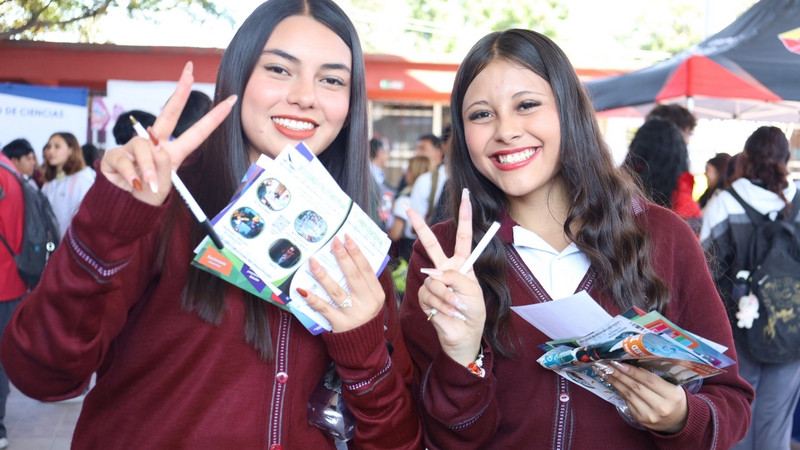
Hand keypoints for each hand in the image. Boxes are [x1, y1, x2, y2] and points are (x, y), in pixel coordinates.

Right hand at [99, 61, 236, 205]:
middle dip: (180, 91)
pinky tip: (133, 182)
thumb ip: (162, 166)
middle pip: (169, 113)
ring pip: (145, 147)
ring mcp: (135, 146)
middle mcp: (156, 144)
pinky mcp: (116, 154)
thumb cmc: (149, 194)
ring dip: (148, 168)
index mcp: (174, 152)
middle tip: (190, 70)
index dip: (215, 117)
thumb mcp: (163, 185)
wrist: (124, 205)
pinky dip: (131, 174)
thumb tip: (155, 145)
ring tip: (148, 183)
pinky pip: (126, 160)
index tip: (231, 100)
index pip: (198, 132)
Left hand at [300, 235, 384, 332]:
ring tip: (313, 261)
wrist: (364, 348)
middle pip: (353, 276)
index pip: (367, 269)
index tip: (348, 238)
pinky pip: (324, 308)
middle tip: (333, 241)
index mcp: (377, 294)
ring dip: (323, 274)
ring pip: (337, 290)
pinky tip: (302, 290)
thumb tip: (349, 257)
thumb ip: (364, 283)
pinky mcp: (340, 324)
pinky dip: (313, 299)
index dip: (357, 253)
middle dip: (342, 257)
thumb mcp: (372, 300)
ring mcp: (353, 314)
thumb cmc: (365, 317)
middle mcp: (367, 303)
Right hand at [406, 189, 485, 366]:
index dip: (465, 216)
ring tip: (458, 309)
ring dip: (449, 297)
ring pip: (434, 280)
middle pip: (431, 243)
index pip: (463, 237)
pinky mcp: (424, 296)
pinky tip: (447, 313)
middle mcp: (446, 269)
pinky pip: (429, 294)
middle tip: (407, 207)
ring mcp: (433, 282)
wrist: (464, 337)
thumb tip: (434, 275)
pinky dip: (441, 306)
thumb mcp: (474, 293)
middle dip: (419, 225)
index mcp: (462, 264)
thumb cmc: (473, 314)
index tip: (465, 196)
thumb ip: (456, 279)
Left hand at [604, 361, 688, 432]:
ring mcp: (649, 415)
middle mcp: (661, 406)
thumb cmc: (673, 398)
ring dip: (615, 382)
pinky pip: (627, 401)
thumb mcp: (672, 386)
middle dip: (620, 375)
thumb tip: (633, 364)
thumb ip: (656, 377)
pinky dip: (619, 390)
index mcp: (672, 395)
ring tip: (606, 372)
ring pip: (628, 394)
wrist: (677, 421)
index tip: (620, 363)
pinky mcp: (640, 419)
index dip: (633, 371)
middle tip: (607, 366)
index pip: (649, 380)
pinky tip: (613, 383)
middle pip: (636, 387)